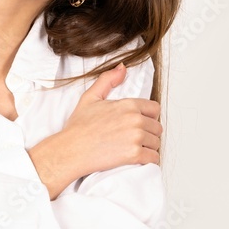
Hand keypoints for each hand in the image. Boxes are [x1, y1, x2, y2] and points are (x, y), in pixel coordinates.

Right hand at [28, 63, 162, 198]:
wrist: (71, 150)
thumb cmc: (79, 127)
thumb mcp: (91, 97)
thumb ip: (108, 80)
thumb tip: (122, 68)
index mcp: (128, 105)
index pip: (155, 109)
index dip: (149, 117)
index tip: (141, 123)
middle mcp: (135, 120)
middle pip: (157, 127)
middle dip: (149, 133)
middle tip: (137, 138)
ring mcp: (136, 137)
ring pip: (156, 143)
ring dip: (150, 147)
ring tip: (136, 148)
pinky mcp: (134, 155)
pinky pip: (154, 158)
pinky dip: (149, 159)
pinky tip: (140, 158)